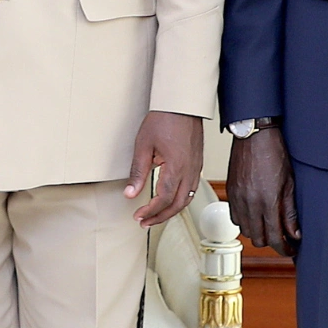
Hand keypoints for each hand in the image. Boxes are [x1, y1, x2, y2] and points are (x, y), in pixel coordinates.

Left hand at [125, 111, 205, 227]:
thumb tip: (130, 193)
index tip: (138, 216)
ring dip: (171, 210)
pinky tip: (171, 200)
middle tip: (145, 222)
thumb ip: (138, 172)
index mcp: (176, 167)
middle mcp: (190, 171)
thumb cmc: (164, 119)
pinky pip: (192, 189)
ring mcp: (196, 168)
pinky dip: (181, 200)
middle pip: (178, 204)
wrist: (182, 105)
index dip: (151, 211)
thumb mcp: (143, 146)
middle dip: (160, 216)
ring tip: (156, 216)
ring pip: (187, 199)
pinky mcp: (197, 163)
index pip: (164, 199)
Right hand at [227, 125, 298, 256]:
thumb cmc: (274, 153)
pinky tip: (254, 214)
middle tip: (282, 238)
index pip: (274, 238)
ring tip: (268, 225)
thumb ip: (290, 211)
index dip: (284, 249)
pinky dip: (245, 222)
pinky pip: (234, 218)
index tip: (290, 250)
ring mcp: (237, 199)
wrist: (254, 135)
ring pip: (245, 231)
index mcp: (267, 202)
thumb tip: (295, 233)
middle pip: (257, 239)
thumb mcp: (289, 183)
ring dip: (257, 232)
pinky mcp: (230, 192)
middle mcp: (249, 203)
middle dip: (271, 242)